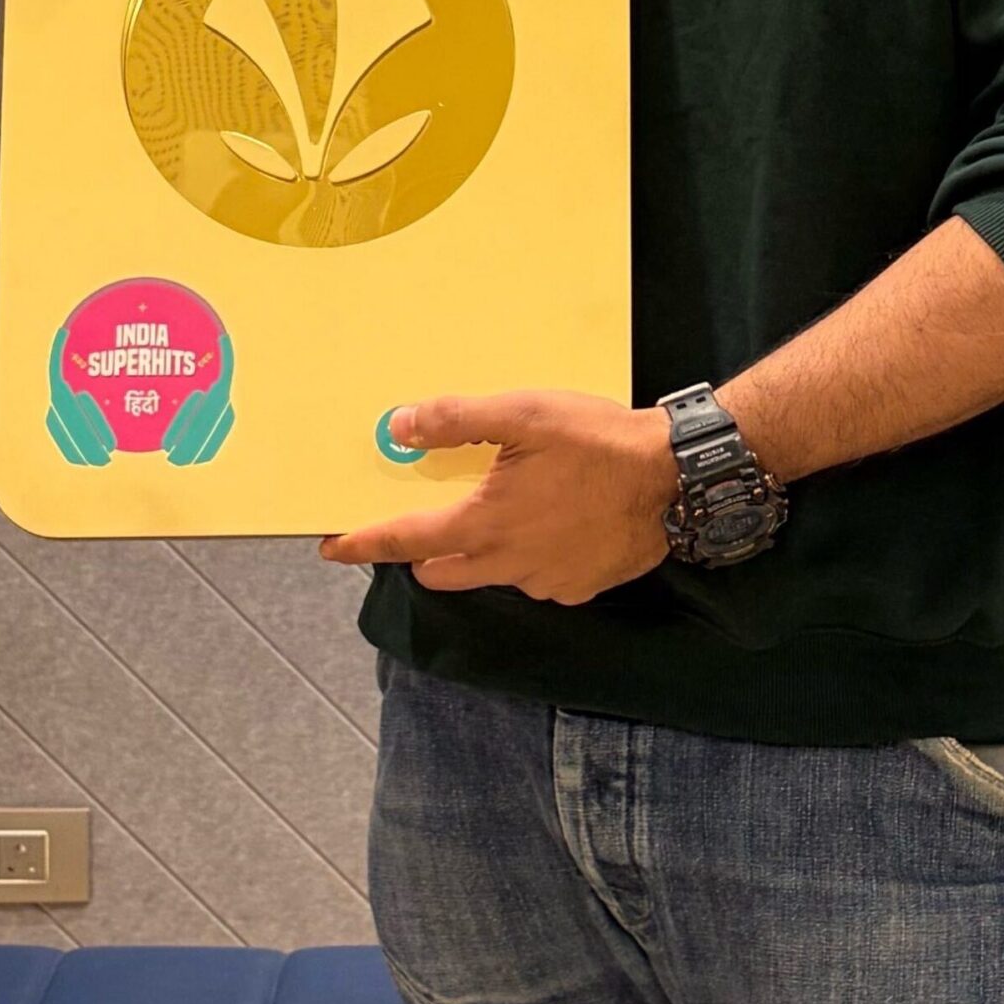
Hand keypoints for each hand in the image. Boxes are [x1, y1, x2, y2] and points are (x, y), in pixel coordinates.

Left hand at [319, 390, 680, 604]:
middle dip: (421, 550)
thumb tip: (399, 426)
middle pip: (440, 570)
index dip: (362, 543)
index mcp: (484, 525)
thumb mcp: (522, 414)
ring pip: (489, 573)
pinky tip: (552, 520)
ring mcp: (545, 583)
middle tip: (427, 516)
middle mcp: (507, 565)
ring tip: (506, 505)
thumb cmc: (596, 442)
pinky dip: (528, 554)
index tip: (330, 546)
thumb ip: (458, 422)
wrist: (673, 479)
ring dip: (482, 548)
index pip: (404, 542)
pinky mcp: (579, 588)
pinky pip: (534, 576)